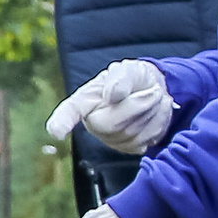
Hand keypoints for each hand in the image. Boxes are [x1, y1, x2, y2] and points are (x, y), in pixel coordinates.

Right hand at [45, 60, 174, 156]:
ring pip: (133, 133)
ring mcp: (111, 139)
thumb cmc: (133, 78)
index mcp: (85, 101)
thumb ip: (120, 79)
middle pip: (111, 124)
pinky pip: (147, 140)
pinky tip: (158, 110)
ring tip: (157, 96)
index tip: (57, 131)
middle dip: (139, 105)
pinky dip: (159, 122)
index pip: (69, 112)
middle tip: (156, 90)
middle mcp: (93, 124)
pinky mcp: (130, 148)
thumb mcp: (127, 70)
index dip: (61, 121)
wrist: (154, 90)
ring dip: (153, 112)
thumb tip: (112, 96)